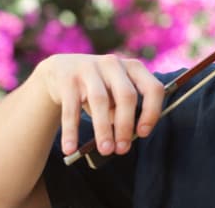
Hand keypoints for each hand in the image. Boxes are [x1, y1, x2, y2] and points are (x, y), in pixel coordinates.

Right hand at [35, 54, 164, 156]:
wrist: (61, 69)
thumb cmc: (99, 87)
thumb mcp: (115, 94)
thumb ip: (123, 111)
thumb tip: (125, 138)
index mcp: (134, 68)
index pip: (153, 88)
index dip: (152, 112)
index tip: (143, 133)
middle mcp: (114, 64)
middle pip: (126, 95)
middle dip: (126, 125)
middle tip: (122, 149)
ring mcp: (90, 69)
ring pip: (100, 101)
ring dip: (103, 129)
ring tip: (105, 150)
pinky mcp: (68, 79)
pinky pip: (71, 109)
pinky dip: (71, 131)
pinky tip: (70, 149)